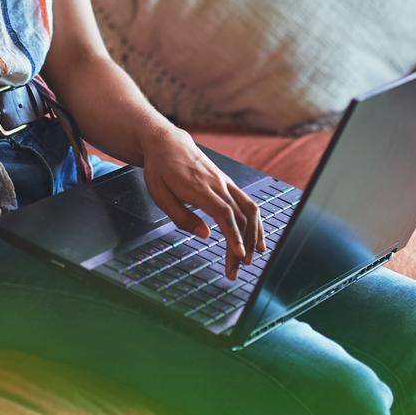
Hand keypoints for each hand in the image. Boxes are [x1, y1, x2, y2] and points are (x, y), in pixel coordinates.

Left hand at [139, 125, 265, 279]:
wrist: (168, 143)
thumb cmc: (161, 169)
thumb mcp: (159, 194)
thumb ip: (181, 217)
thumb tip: (204, 235)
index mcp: (200, 188)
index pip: (225, 214)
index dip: (234, 236)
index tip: (240, 255)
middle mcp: (218, 184)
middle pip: (239, 218)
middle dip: (241, 246)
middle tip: (236, 271)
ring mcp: (225, 182)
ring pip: (250, 209)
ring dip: (253, 235)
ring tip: (251, 258)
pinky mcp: (228, 183)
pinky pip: (247, 202)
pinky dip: (255, 222)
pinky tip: (256, 237)